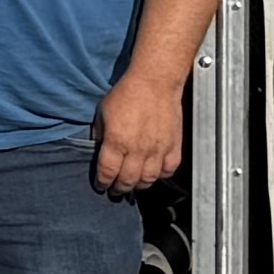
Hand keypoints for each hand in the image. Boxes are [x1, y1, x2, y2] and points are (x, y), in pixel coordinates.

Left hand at [93, 66, 190, 195]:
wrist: (155, 82)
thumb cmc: (127, 93)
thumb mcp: (103, 112)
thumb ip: (100, 134)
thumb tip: (99, 150)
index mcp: (117, 140)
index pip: (108, 172)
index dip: (102, 182)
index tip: (100, 185)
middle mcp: (138, 149)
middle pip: (128, 180)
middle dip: (119, 188)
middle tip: (115, 190)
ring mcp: (158, 149)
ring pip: (149, 179)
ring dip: (138, 185)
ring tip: (132, 184)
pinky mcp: (174, 146)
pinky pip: (168, 170)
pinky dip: (160, 176)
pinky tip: (153, 173)